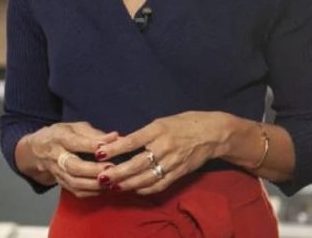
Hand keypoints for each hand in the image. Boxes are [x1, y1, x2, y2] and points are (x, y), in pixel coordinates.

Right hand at [27, 122, 118, 197]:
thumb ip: (93, 133)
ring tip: (110, 180)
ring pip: (74, 182)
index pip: (75, 142)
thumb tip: (114, 137)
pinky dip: (91, 192)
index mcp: (59, 137)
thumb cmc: (60, 135)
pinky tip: (104, 188)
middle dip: (93, 169)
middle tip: (111, 167)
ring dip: (94, 184)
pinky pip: (76, 191)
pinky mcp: (60, 183)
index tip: (107, 146)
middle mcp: (55, 156)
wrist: (36, 150)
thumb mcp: (73, 127)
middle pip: (73, 166)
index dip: (91, 145)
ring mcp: (57, 172)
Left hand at [94, 112, 224, 194]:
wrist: (212, 133)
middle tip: (101, 177)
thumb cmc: (184, 123)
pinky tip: (134, 189)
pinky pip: (160, 184)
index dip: (115, 149)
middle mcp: (164, 147)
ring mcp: (172, 162)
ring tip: (113, 186)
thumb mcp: (161, 122)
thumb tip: (121, 143)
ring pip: (146, 177)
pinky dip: (146, 189)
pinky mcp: (179, 173)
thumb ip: (143, 134)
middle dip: (117, 172)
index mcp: (158, 130)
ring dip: (128, 184)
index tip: (99, 153)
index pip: (132, 141)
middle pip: (137, 163)